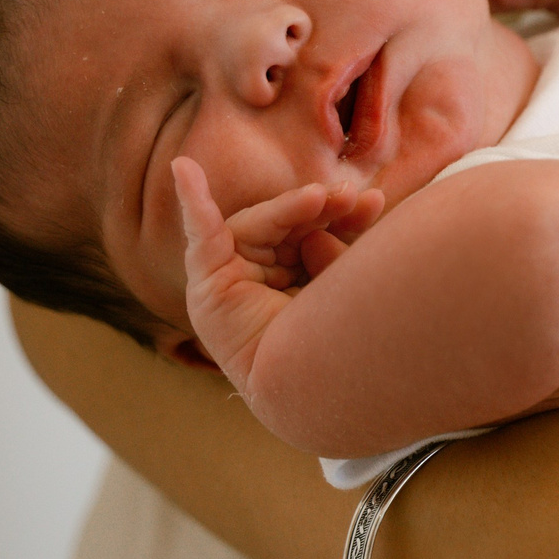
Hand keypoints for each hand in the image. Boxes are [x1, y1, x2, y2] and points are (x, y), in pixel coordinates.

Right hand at [172, 157, 382, 377]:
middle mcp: (261, 283)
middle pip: (287, 229)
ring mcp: (231, 283)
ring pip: (260, 228)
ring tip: (320, 198)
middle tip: (350, 197)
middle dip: (320, 208)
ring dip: (290, 208)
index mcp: (296, 285)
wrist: (316, 390)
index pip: (314, 236)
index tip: (375, 204)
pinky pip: (200, 238)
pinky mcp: (207, 287)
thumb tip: (337, 218)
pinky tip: (182, 168)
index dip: (342, 217)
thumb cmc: (340, 342)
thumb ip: (339, 251)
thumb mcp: (347, 285)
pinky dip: (192, 202)